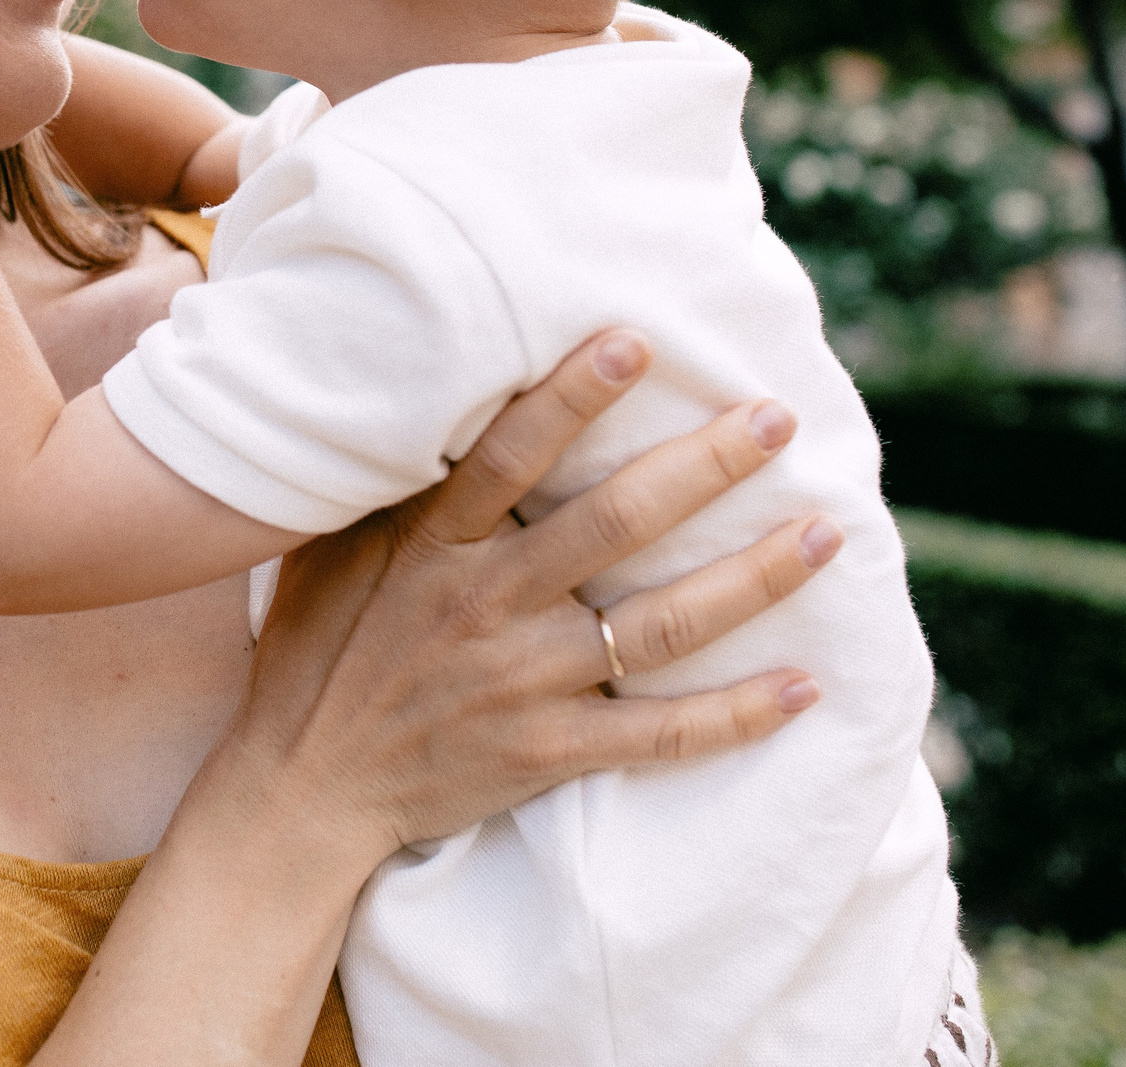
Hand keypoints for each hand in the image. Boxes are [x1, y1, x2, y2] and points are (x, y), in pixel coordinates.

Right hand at [207, 330, 833, 863]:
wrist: (302, 784)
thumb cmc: (316, 648)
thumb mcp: (327, 548)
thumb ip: (383, 482)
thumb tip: (420, 388)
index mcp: (432, 544)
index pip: (511, 453)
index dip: (573, 395)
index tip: (636, 340)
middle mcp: (486, 604)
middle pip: (614, 524)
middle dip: (704, 466)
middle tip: (777, 419)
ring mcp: (524, 682)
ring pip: (661, 625)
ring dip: (751, 578)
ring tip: (824, 533)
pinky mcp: (548, 751)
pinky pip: (660, 734)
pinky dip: (736, 715)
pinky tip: (802, 687)